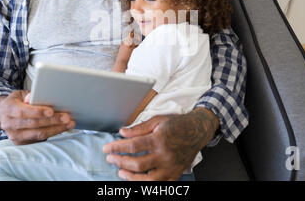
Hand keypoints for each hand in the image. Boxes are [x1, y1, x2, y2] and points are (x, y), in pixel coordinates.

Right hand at [0, 90, 75, 144]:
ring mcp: (15, 136)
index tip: (51, 111)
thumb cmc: (16, 102)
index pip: (22, 112)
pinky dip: (53, 133)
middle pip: (33, 124)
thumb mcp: (20, 94)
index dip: (37, 112)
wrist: (3, 115)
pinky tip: (62, 128)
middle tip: (66, 117)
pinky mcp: (21, 143)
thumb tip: (38, 97)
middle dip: (52, 121)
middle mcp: (9, 124)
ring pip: (38, 134)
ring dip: (56, 129)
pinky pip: (39, 139)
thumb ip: (29, 95)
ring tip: (69, 123)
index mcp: (8, 109)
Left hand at [102, 108, 219, 180]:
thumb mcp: (157, 120)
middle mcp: (165, 155)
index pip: (133, 146)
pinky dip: (147, 184)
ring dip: (131, 177)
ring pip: (147, 179)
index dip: (117, 148)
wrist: (198, 131)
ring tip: (121, 172)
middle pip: (137, 164)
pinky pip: (160, 184)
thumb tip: (122, 132)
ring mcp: (171, 167)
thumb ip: (139, 128)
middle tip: (110, 159)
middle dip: (120, 162)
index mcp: (159, 139)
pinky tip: (138, 180)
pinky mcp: (176, 173)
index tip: (107, 149)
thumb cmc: (177, 124)